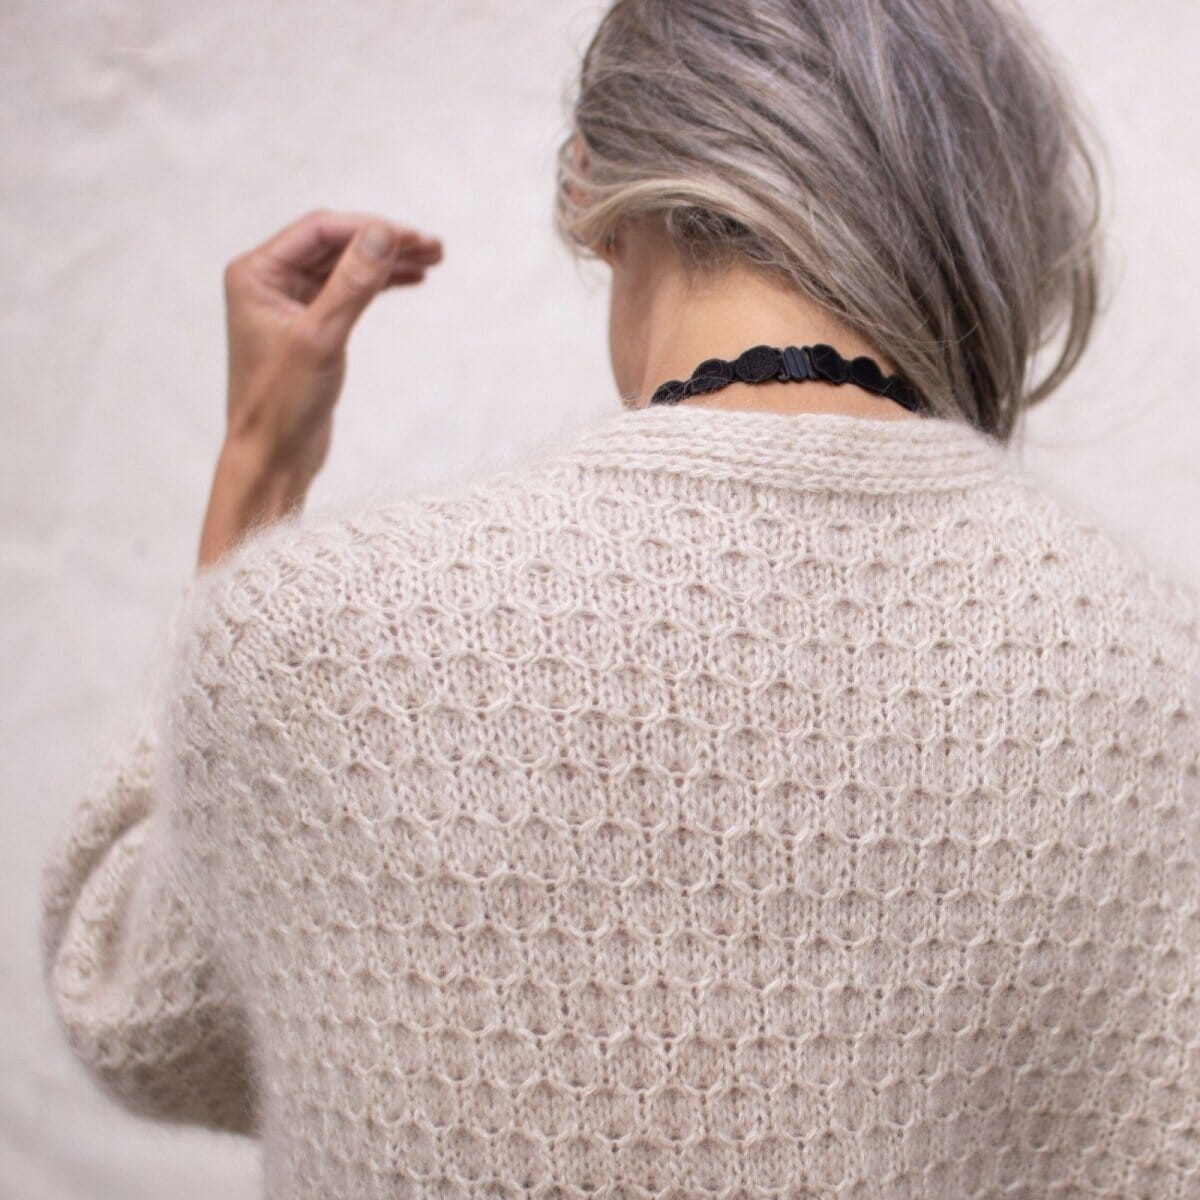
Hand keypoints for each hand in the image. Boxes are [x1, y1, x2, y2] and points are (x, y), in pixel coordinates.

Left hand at [197, 210, 442, 569]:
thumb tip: (383, 233)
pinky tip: (410, 281)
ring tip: (433, 261)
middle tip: (435, 247)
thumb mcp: (321, 337)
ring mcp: (289, 305)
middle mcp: (269, 282)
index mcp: (256, 274)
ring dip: (388, 262)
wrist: (272, 459)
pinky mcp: (309, 328)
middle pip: (336, 245)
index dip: (370, 229)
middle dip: (385, 243)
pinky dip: (379, 286)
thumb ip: (352, 283)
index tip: (415, 239)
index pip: (321, 231)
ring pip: (346, 268)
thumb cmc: (282, 403)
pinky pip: (348, 293)